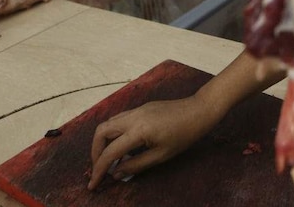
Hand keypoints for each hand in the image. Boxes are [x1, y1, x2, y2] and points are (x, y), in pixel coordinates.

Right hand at [87, 96, 220, 189]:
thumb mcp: (161, 155)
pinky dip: (114, 133)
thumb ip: (136, 165)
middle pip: (101, 132)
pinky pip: (119, 119)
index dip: (99, 170)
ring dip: (103, 141)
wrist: (199, 110)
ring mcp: (137, 110)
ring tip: (109, 159)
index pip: (110, 152)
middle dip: (95, 152)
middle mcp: (133, 117)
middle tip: (99, 169)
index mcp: (138, 130)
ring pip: (108, 123)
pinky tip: (122, 146)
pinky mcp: (141, 108)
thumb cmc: (185, 134)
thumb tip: (116, 173)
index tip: (93, 184)